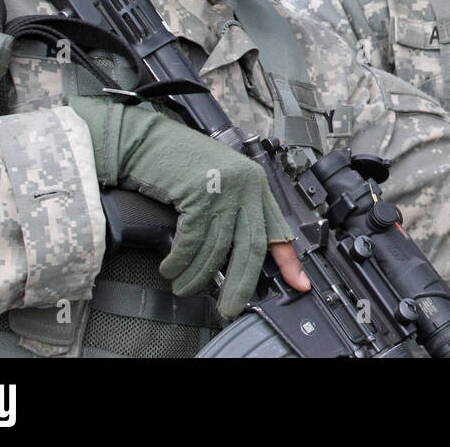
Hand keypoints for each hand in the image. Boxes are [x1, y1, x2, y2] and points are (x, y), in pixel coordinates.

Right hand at [68, 95, 301, 317]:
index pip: (277, 229)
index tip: (299, 285)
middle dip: (241, 284)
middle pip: (251, 247)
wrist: (149, 142)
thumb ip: (233, 215)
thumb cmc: (181, 165)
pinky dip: (180, 261)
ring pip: (217, 248)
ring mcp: (224, 189)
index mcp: (256, 185)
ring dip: (197, 276)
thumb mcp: (219, 187)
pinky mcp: (199, 193)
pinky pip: (192, 240)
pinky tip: (171, 268)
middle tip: (229, 308)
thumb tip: (237, 261)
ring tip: (184, 286)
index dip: (289, 261)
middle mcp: (246, 186)